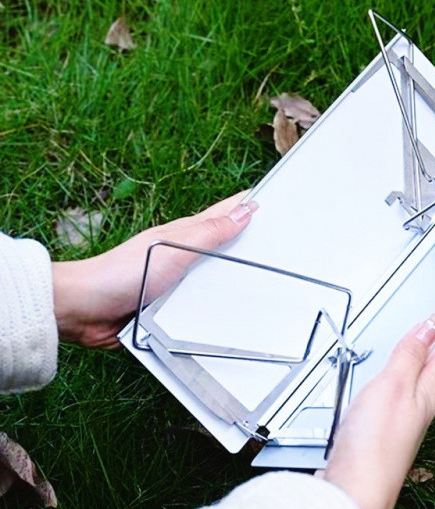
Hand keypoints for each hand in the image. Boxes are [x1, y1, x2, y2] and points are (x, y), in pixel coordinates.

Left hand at [52, 193, 257, 347]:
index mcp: (185, 233)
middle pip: (223, 243)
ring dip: (233, 273)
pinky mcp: (171, 305)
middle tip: (272, 234)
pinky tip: (228, 307)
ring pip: (214, 274)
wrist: (86, 308)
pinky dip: (216, 303)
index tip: (269, 199)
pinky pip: (201, 302)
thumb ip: (210, 232)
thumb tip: (244, 213)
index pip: (224, 213)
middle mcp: (182, 254)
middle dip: (248, 237)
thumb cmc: (121, 273)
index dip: (246, 205)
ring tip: (258, 269)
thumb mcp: (175, 248)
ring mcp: (177, 279)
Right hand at [321, 286, 434, 508]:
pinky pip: (403, 385)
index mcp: (429, 389)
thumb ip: (411, 354)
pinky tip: (400, 368)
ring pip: (425, 370)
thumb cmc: (375, 446)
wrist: (354, 492)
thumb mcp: (394, 386)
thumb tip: (433, 323)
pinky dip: (407, 366)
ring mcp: (405, 414)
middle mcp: (422, 401)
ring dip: (433, 346)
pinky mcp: (385, 425)